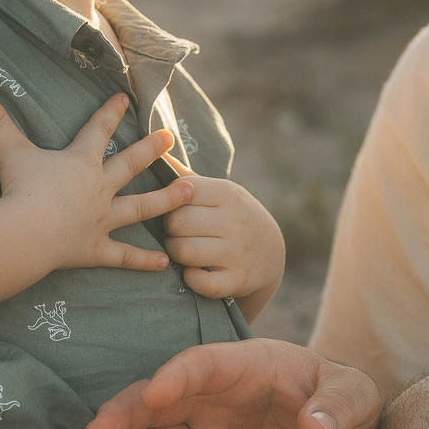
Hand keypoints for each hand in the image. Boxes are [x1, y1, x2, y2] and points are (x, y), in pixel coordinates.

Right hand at [0, 89, 191, 274]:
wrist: (28, 232)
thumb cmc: (21, 189)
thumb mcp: (10, 151)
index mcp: (81, 162)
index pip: (99, 130)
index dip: (111, 113)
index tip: (126, 98)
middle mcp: (99, 188)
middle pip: (130, 165)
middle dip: (151, 150)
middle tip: (171, 137)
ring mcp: (102, 220)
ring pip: (141, 207)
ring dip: (166, 199)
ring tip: (190, 192)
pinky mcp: (97, 250)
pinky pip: (124, 256)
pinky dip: (143, 261)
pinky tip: (164, 263)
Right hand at [80, 339, 378, 428]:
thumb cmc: (345, 405)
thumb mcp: (357, 397)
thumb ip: (339, 406)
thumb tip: (317, 425)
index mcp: (244, 368)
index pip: (204, 365)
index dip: (178, 376)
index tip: (155, 393)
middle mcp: (210, 401)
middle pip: (159, 403)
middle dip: (127, 415)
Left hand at [162, 174, 284, 310]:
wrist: (271, 253)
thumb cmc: (232, 216)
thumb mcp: (220, 192)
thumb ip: (186, 176)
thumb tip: (156, 145)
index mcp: (228, 193)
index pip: (180, 192)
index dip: (169, 202)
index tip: (176, 210)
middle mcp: (235, 221)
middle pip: (177, 222)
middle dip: (169, 230)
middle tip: (176, 233)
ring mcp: (238, 252)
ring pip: (183, 252)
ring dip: (175, 254)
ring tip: (182, 251)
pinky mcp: (237, 280)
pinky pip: (199, 282)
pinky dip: (191, 279)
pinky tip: (195, 272)